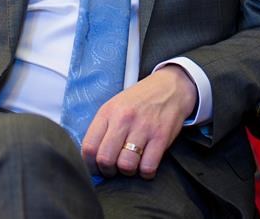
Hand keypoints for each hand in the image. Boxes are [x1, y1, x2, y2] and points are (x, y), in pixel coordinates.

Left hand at [81, 65, 196, 179]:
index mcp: (108, 112)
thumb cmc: (140, 100)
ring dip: (128, 172)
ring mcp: (143, 128)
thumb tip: (94, 158)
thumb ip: (104, 129)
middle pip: (105, 159)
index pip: (88, 147)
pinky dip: (146, 172)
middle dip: (108, 171)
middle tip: (114, 169)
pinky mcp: (161, 136)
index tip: (96, 168)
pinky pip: (148, 167)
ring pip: (126, 166)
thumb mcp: (115, 106)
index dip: (90, 164)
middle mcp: (123, 119)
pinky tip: (146, 163)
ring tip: (132, 164)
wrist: (170, 87)